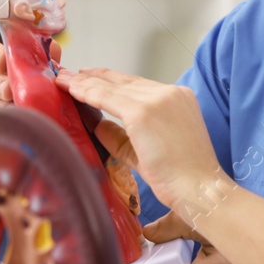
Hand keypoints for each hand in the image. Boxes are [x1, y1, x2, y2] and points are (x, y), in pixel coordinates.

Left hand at [56, 68, 230, 217]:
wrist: (200, 188)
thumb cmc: (182, 177)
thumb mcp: (148, 151)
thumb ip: (122, 136)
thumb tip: (98, 125)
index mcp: (178, 98)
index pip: (137, 85)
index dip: (110, 81)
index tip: (89, 78)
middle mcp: (170, 92)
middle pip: (123, 81)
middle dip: (94, 78)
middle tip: (68, 75)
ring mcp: (158, 99)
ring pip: (113, 87)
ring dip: (85, 83)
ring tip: (63, 80)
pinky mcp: (144, 111)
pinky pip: (107, 98)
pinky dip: (87, 92)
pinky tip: (71, 90)